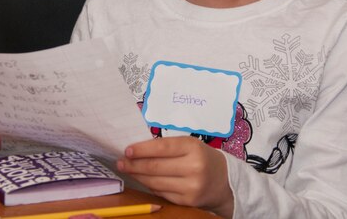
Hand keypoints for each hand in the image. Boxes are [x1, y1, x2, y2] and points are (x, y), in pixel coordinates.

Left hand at [117, 136, 233, 216]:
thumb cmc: (202, 157)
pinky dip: (150, 186)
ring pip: (155, 182)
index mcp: (193, 148)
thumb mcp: (190, 145)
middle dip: (134, 165)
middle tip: (121, 162)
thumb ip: (167, 146)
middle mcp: (194, 168)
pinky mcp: (188, 201)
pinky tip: (143, 180)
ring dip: (138, 176)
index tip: (127, 150)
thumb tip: (137, 151)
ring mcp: (191, 187)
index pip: (162, 148)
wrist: (224, 180)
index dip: (142, 150)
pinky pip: (162, 193)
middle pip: (155, 167)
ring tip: (128, 170)